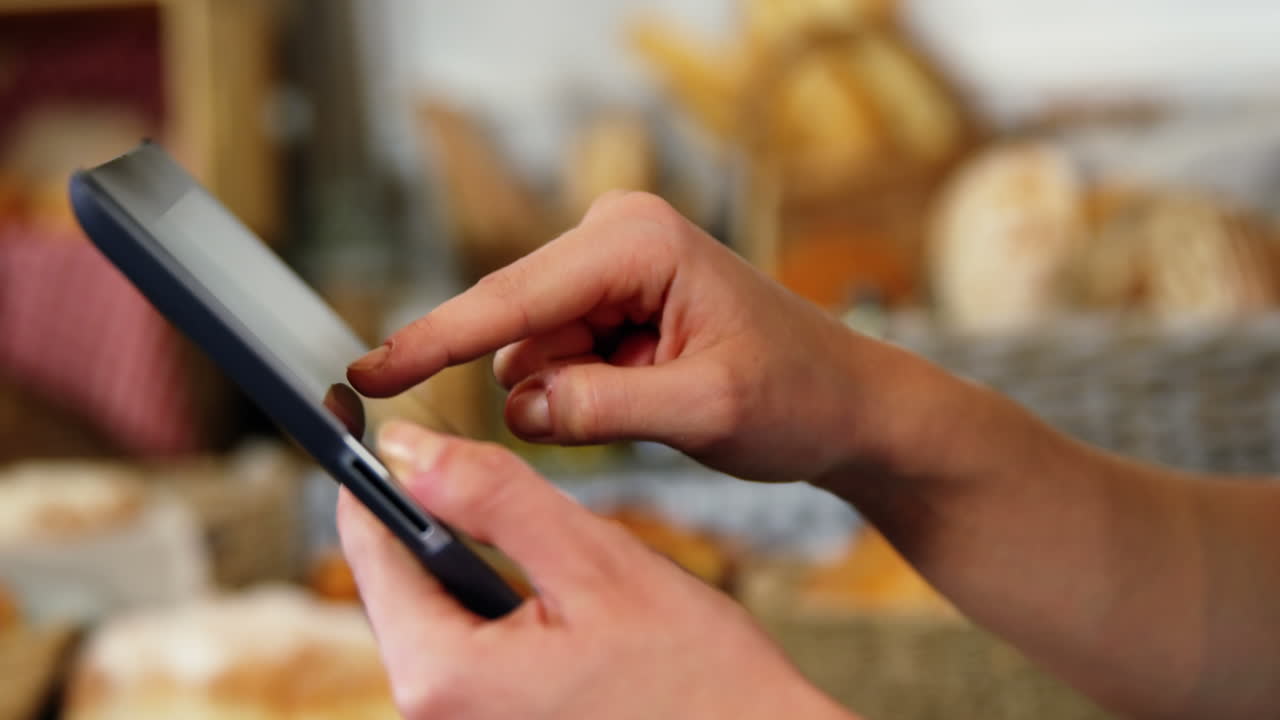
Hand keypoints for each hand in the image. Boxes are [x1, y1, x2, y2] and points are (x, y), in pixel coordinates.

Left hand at [338, 420, 854, 719]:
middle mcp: (435, 716)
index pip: (370, 548)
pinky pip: (468, 648)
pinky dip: (496, 602)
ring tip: (549, 548)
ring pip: (437, 610)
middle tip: (490, 474)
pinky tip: (556, 599)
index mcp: (442, 676)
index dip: (369, 473)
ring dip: (474, 560)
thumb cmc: (696, 676)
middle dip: (438, 518)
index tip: (371, 422)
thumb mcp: (594, 564)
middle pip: (398, 582)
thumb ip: (492, 498)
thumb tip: (405, 447)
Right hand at [348, 192, 908, 482]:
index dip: (435, 340)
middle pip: (513, 324)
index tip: (367, 371)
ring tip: (655, 402)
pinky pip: (552, 363)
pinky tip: (644, 397)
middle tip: (622, 412)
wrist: (845, 402)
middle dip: (541, 385)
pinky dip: (579, 395)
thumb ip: (603, 407)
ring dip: (568, 396)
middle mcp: (613, 240)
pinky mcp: (608, 306)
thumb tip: (515, 405)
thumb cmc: (796, 394)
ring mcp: (607, 271)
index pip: (514, 298)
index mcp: (637, 242)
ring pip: (529, 354)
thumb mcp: (705, 411)